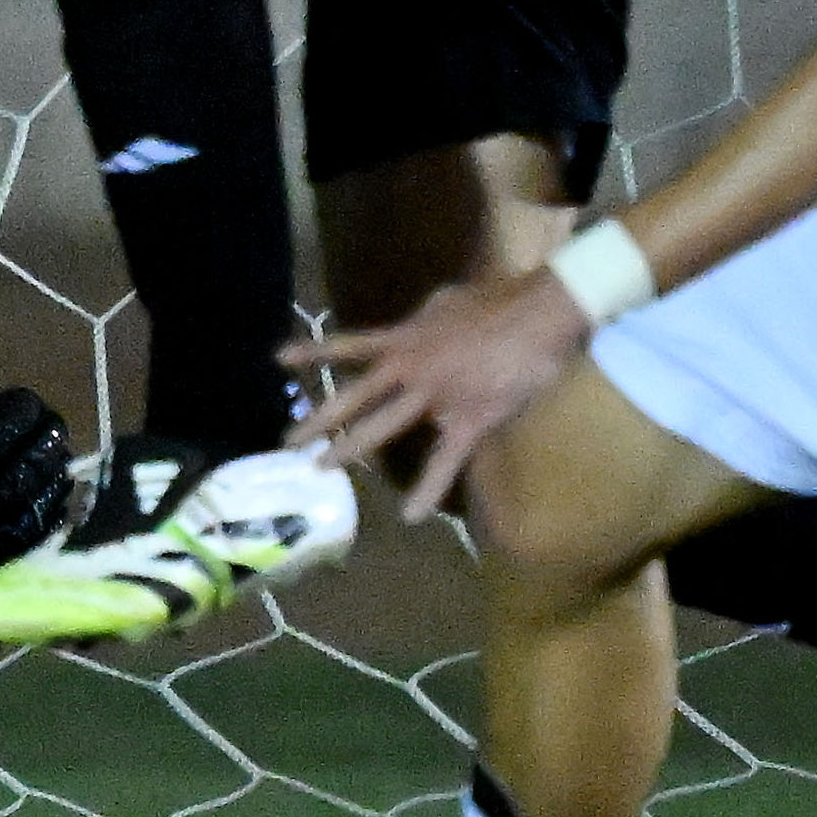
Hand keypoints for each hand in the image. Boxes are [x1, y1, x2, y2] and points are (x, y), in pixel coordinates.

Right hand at [0, 349, 74, 702]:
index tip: (28, 399)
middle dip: (38, 446)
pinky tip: (51, 503)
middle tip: (54, 419)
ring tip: (61, 454)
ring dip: (46, 481)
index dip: (10, 420)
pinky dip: (39, 521)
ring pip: (21, 513)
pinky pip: (16, 546)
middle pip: (11, 478)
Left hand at [283, 269, 594, 523]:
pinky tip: (412, 515)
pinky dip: (428, 488)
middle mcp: (409, 369)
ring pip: (383, 427)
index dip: (315, 352)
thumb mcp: (446, 301)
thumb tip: (422, 314)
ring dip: (350, 448)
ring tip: (321, 468)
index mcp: (404, 340)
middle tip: (288, 439)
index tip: (279, 360)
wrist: (537, 313)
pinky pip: (445, 459)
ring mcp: (435, 397)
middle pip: (354, 397)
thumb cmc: (497, 301)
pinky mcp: (468, 419)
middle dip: (320, 419)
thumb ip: (425, 315)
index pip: (350, 346)